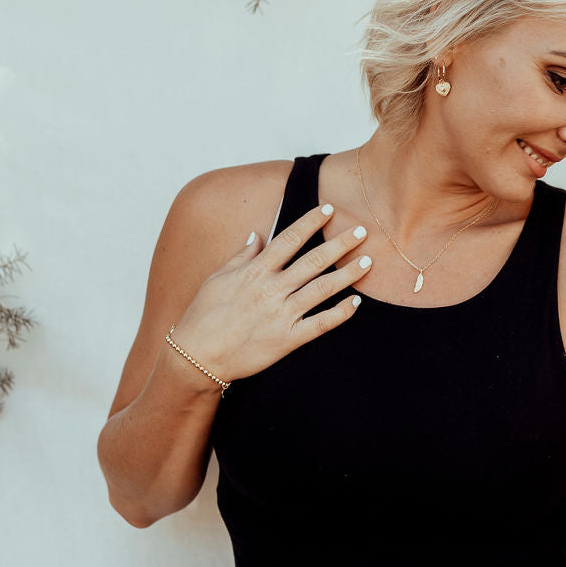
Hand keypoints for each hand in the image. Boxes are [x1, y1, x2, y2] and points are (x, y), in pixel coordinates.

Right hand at [169, 202, 370, 382]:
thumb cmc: (203, 315)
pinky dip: (340, 313)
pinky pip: (320, 324)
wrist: (197, 357)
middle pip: (314, 260)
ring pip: (322, 288)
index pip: (289, 239)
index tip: (330, 209)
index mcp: (255, 271)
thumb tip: (256, 235)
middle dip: (340, 243)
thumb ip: (241, 256)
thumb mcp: (217, 278)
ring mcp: (281, 314)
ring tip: (368, 263)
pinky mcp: (287, 339)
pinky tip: (356, 303)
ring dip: (348, 274)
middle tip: (362, 231)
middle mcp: (272, 289)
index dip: (311, 222)